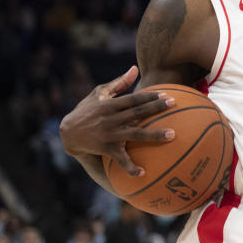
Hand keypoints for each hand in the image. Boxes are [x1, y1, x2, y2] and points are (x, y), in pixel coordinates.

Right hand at [59, 66, 174, 175]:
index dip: (149, 96)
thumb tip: (135, 69)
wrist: (68, 133)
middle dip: (155, 108)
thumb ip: (119, 83)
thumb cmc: (87, 110)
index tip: (166, 95)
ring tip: (172, 134)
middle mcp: (110, 119)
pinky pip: (120, 159)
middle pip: (137, 113)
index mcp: (110, 105)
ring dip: (153, 135)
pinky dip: (130, 167)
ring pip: (135, 134)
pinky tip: (143, 173)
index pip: (133, 99)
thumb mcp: (100, 93)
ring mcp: (109, 135)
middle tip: (174, 104)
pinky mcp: (106, 149)